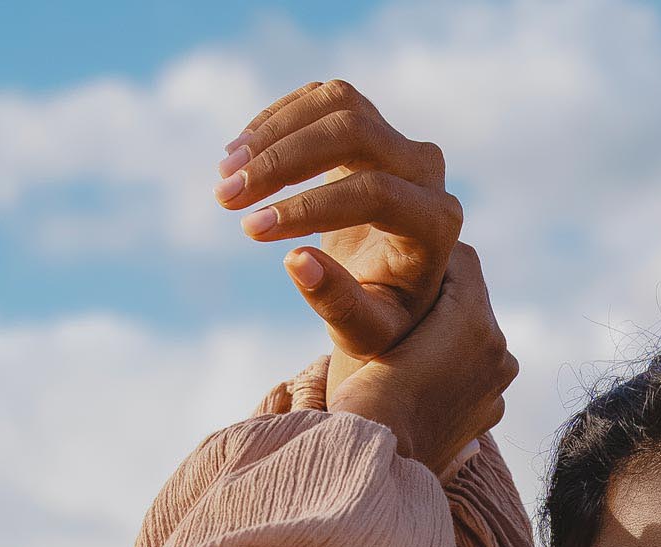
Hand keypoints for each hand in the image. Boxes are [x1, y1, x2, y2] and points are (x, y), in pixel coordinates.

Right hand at [214, 77, 460, 359]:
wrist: (396, 287)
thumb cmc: (383, 319)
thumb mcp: (366, 332)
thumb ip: (340, 305)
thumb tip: (297, 261)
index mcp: (436, 222)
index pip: (374, 193)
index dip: (310, 206)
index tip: (252, 230)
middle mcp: (426, 170)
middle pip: (354, 132)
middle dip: (283, 160)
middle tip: (226, 195)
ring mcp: (399, 140)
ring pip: (336, 103)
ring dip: (272, 132)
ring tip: (224, 174)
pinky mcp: (371, 122)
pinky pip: (321, 99)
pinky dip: (275, 121)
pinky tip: (238, 153)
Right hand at [321, 245, 517, 479]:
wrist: (374, 469)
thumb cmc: (362, 398)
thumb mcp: (364, 330)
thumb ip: (389, 289)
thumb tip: (337, 259)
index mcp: (477, 322)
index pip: (460, 259)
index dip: (426, 258)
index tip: (397, 268)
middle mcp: (499, 352)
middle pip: (468, 300)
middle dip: (438, 299)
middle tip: (398, 305)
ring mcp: (496, 388)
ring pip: (470, 338)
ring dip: (445, 336)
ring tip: (407, 347)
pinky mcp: (487, 418)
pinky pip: (471, 376)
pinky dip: (450, 373)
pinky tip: (419, 381)